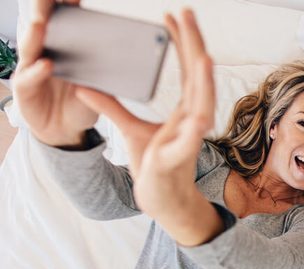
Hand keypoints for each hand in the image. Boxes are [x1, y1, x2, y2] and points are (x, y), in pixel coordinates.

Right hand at [13, 0, 97, 146]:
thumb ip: (110, 74)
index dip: (68, 4)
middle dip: (44, 9)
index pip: (65, 19)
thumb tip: (134, 60)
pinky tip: (47, 65)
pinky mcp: (25, 88)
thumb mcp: (100, 87)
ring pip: (30, 46)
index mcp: (63, 46)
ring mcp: (31, 67)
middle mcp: (44, 51)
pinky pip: (29, 78)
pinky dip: (38, 71)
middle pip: (41, 25)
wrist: (66, 129)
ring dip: (36, 35)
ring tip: (42, 24)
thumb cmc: (81, 101)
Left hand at [79, 9, 213, 218]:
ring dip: (204, 83)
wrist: (161, 200)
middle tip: (187, 13)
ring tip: (203, 56)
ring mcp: (189, 137)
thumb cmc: (154, 165)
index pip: (187, 69)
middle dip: (194, 45)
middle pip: (198, 77)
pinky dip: (196, 128)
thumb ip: (112, 105)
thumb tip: (84, 84)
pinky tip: (200, 116)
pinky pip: (191, 142)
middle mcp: (193, 119)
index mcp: (184, 110)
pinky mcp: (179, 157)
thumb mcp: (130, 130)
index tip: (171, 16)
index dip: (180, 41)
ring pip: (203, 105)